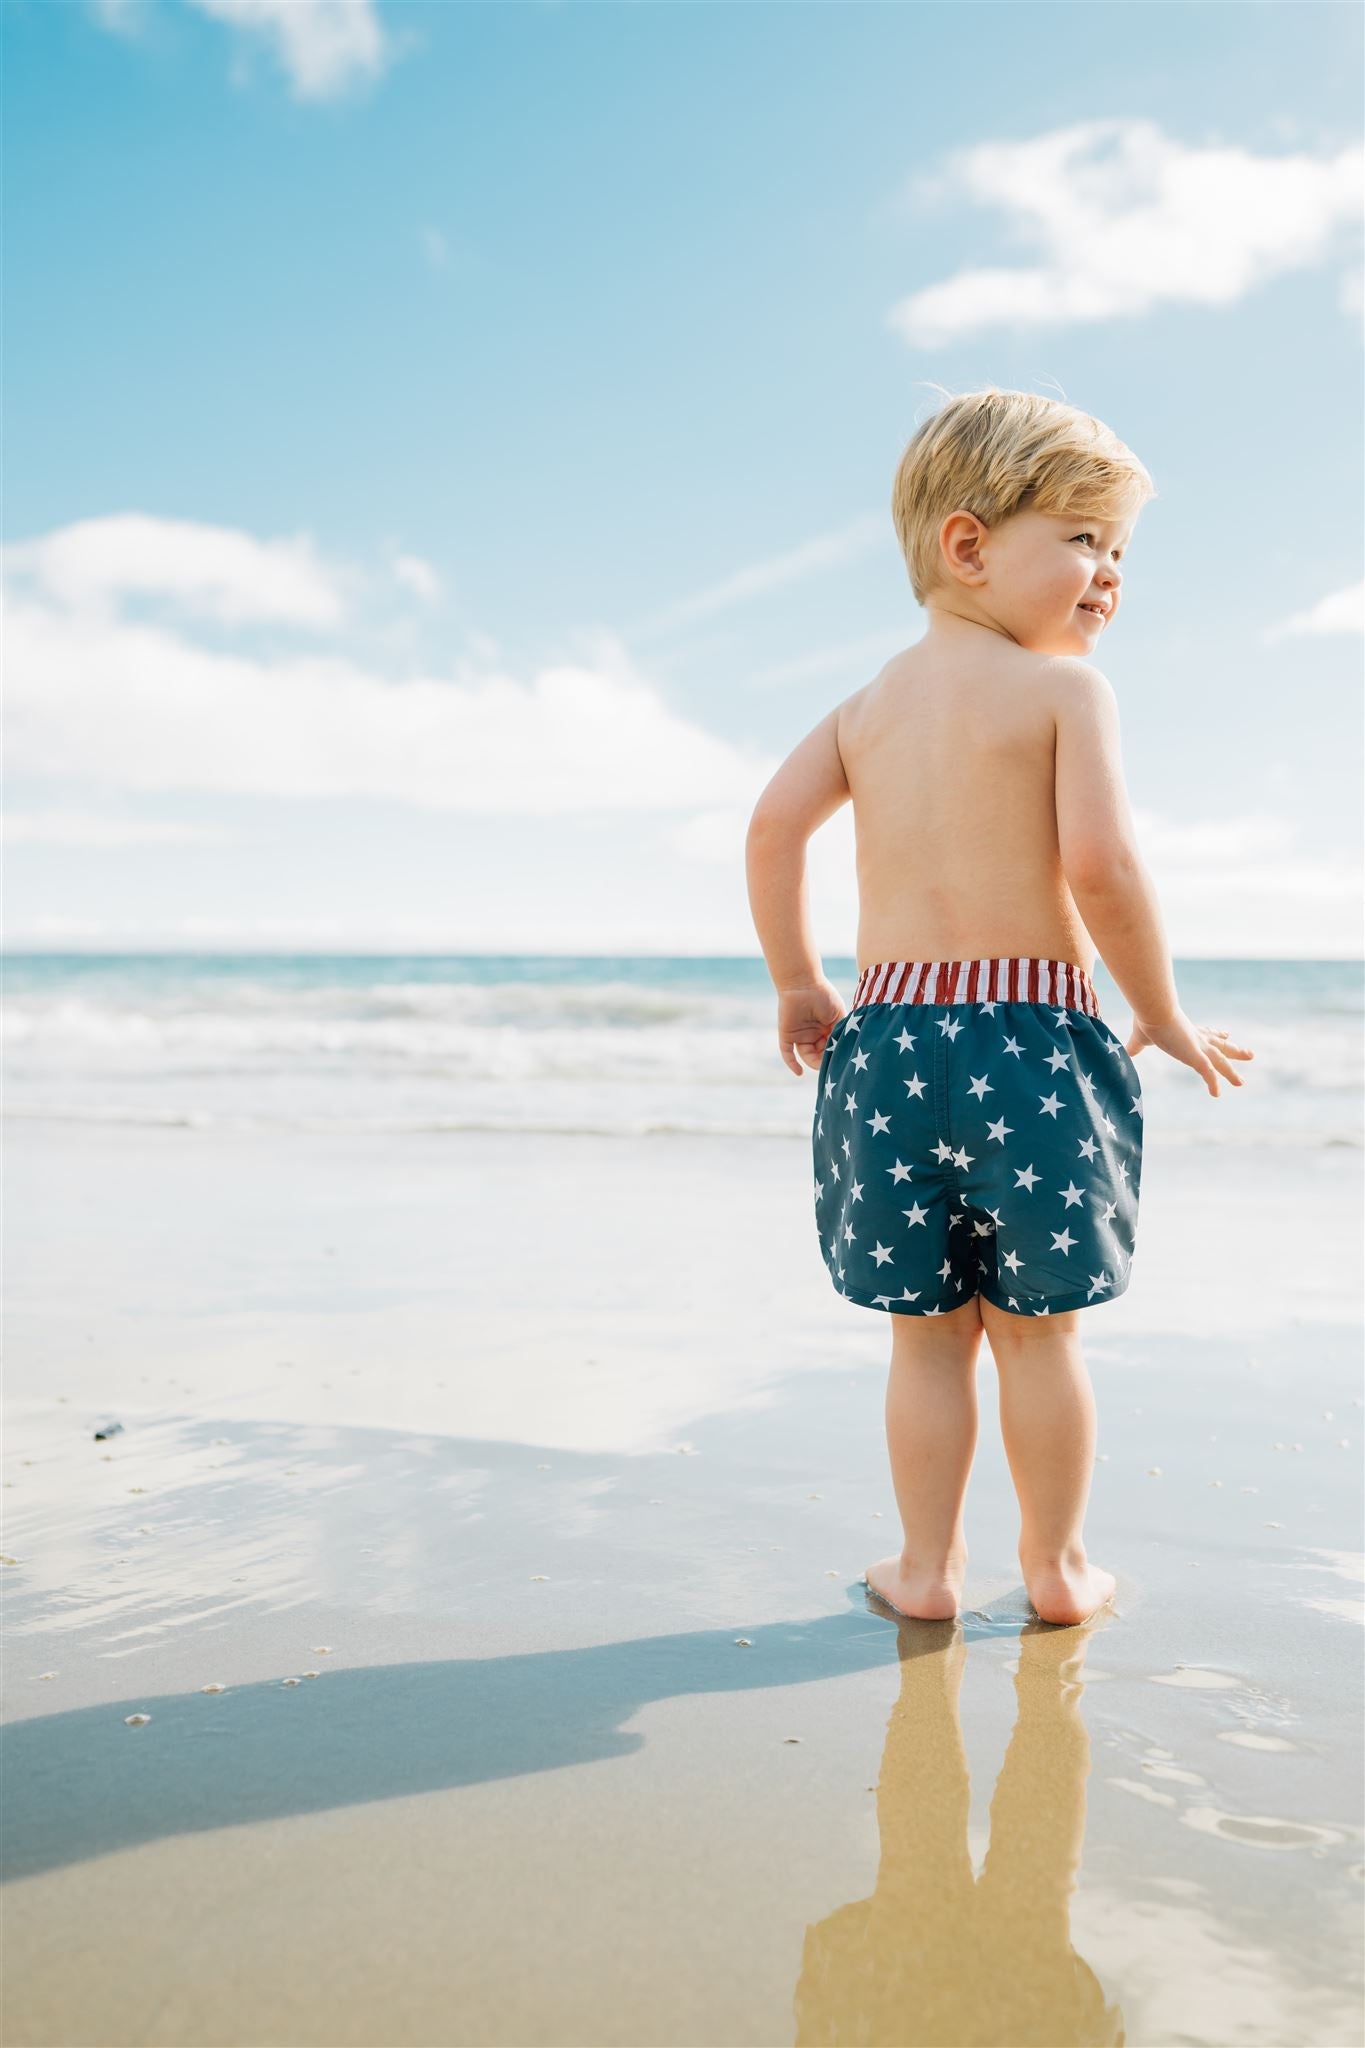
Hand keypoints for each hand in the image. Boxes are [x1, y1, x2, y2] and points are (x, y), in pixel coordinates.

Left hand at [777, 978, 845, 1076]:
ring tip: (824, 1064)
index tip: (844, 1060)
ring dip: (814, 1062)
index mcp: (826, 1030)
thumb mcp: (838, 1016)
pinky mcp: (786, 1035)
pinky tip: (798, 1072)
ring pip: (807, 1056)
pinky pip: (787, 1053)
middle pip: (820, 1055)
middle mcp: (813, 1035)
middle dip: (827, 1060)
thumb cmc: (823, 995)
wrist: (803, 982)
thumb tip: (847, 1051)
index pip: (831, 1049)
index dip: (836, 1055)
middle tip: (834, 1064)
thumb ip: (842, 1032)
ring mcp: (799, 1036)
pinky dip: (792, 1064)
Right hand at [1125, 1009, 1254, 1096]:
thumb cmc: (1147, 1018)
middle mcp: (1196, 1038)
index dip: (1215, 1035)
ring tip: (1242, 1083)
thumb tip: (1125, 1052)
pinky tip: (1217, 1094)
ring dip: (1231, 1072)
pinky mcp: (1196, 1055)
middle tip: (1250, 1054)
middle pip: (1221, 1047)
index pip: (1205, 1034)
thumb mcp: (1140, 1036)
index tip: (1225, 1034)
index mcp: (1187, 1032)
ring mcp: (1198, 1047)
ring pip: (1220, 1062)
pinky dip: (1213, 1084)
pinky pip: (1209, 1073)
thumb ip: (1136, 1046)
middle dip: (1235, 1051)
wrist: (1153, 1011)